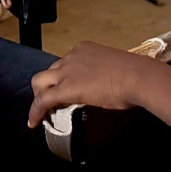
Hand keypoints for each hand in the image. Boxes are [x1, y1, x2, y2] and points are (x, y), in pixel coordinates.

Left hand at [28, 41, 152, 127]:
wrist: (136, 77)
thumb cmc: (134, 74)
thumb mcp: (113, 69)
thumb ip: (103, 74)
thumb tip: (105, 87)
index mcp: (84, 49)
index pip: (65, 63)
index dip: (62, 78)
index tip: (66, 88)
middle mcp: (72, 56)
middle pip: (50, 71)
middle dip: (47, 86)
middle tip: (52, 102)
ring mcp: (67, 71)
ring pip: (39, 81)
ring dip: (39, 96)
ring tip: (42, 112)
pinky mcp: (65, 88)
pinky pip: (42, 100)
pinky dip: (35, 111)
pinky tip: (34, 122)